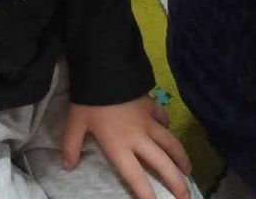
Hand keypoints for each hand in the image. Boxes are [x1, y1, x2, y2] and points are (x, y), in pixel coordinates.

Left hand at [61, 95, 191, 198]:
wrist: (105, 69)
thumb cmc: (89, 100)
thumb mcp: (75, 123)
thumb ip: (71, 145)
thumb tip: (67, 165)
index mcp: (120, 147)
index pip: (136, 178)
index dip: (147, 195)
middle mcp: (139, 138)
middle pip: (163, 164)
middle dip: (177, 183)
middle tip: (186, 197)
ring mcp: (148, 121)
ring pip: (170, 143)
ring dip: (181, 158)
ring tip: (188, 170)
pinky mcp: (151, 104)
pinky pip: (164, 118)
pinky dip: (168, 126)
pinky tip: (169, 129)